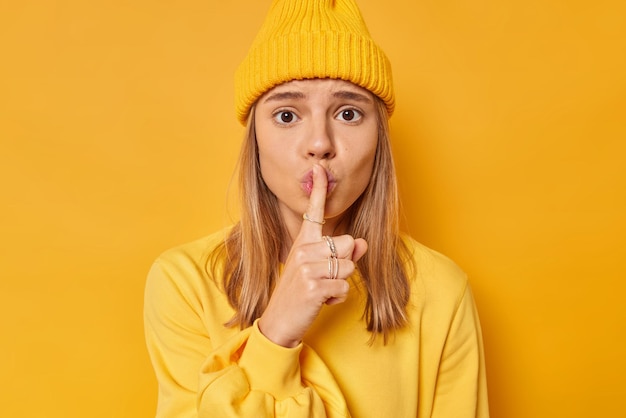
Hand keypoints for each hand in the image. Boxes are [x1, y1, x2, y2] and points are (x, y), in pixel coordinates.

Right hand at [258, 164, 367, 347]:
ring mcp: (306, 268)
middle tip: (324, 278)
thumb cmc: (300, 293)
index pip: (312, 213)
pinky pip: (344, 285)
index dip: (318, 190)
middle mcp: (302, 250)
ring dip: (341, 282)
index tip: (320, 168)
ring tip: (322, 289)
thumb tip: (362, 242)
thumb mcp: (318, 271)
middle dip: (344, 263)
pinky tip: (321, 300)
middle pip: (346, 243)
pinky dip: (338, 297)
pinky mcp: (313, 286)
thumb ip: (341, 254)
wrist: (278, 321)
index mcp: (302, 243)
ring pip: (349, 265)